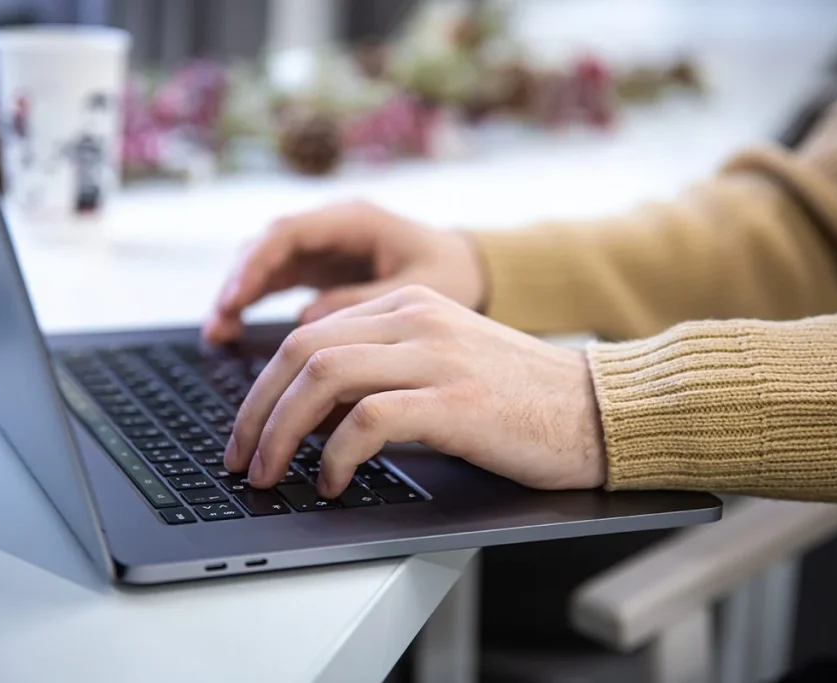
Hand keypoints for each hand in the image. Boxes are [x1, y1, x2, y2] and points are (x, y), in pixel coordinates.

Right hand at [203, 201, 486, 343]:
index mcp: (355, 219)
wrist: (470, 269)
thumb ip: (364, 301)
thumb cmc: (452, 274)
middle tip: (218, 322)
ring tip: (217, 332)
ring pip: (265, 263)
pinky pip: (277, 280)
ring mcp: (323, 247)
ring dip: (239, 294)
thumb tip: (307, 320)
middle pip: (267, 245)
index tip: (236, 299)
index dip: (257, 264)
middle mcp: (331, 227)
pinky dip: (254, 302)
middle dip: (239, 281)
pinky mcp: (321, 269)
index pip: (290, 232)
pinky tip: (233, 331)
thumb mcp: (418, 289)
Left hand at [224, 285, 606, 497]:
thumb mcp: (443, 364)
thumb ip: (382, 371)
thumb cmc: (521, 398)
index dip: (263, 385)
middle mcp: (416, 319)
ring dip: (281, 431)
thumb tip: (314, 415)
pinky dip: (335, 454)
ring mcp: (436, 356)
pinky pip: (367, 420)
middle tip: (238, 457)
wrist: (597, 409)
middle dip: (255, 409)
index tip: (247, 429)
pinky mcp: (455, 400)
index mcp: (408, 306)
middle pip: (302, 350)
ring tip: (268, 473)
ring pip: (324, 377)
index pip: (308, 333)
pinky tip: (331, 481)